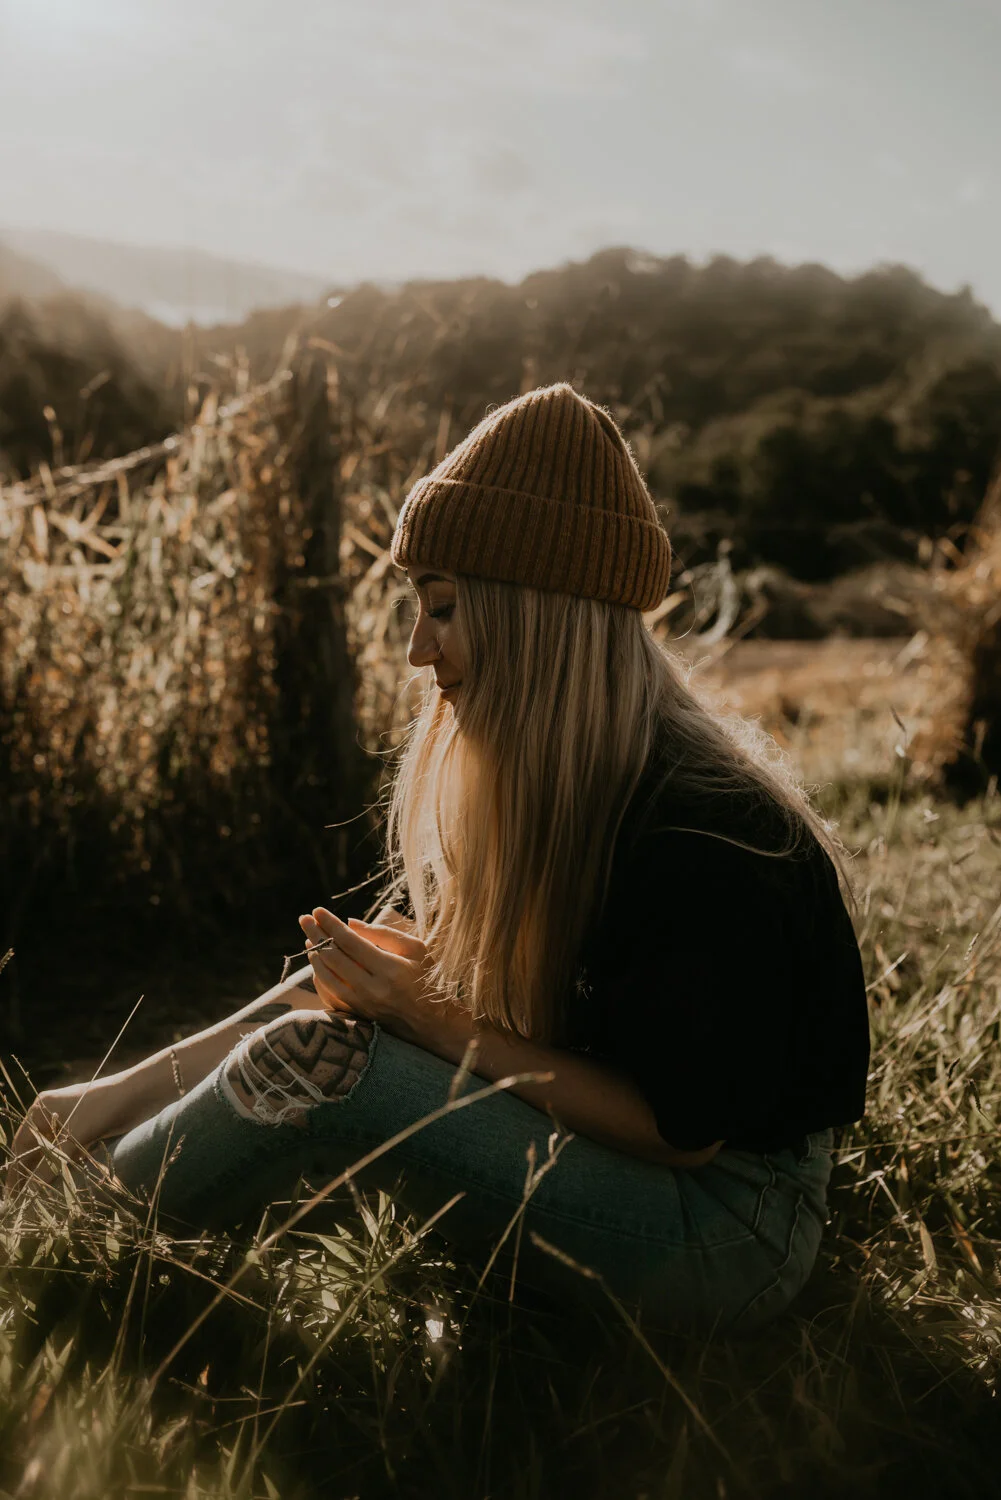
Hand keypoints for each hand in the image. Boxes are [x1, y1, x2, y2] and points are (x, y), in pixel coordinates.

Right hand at [6, 1078, 125, 1191]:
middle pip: (36, 1149)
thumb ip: (50, 1165)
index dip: (17, 1170)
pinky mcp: (87, 1129)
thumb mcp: (72, 1139)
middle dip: (33, 1173)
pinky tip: (66, 1182)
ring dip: (51, 1171)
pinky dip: (67, 1165)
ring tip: (44, 1197)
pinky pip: (70, 1152)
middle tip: (28, 1201)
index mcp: (41, 1108)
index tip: (13, 1195)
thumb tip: (29, 1192)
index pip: (21, 1144)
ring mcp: (71, 1121)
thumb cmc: (101, 1108)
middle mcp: (52, 1113)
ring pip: (54, 1152)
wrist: (139, 1093)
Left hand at [298, 907, 459, 1046]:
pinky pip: (328, 994)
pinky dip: (319, 976)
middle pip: (333, 957)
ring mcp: (362, 1005)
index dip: (331, 924)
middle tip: (304, 919)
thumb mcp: (415, 949)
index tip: (317, 911)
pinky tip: (317, 963)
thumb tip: (349, 923)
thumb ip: (382, 934)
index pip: (350, 942)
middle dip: (316, 935)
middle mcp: (373, 989)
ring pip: (326, 977)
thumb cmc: (425, 978)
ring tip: (309, 939)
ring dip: (314, 956)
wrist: (431, 1021)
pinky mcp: (356, 1015)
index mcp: (390, 969)